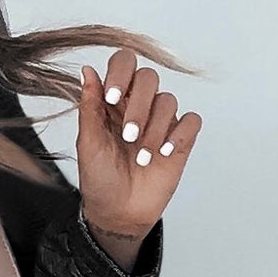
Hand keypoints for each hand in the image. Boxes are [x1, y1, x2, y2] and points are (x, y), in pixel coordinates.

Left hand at [78, 50, 202, 266]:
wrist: (118, 212)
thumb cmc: (99, 177)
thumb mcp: (87, 143)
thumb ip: (89, 106)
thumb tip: (87, 70)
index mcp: (113, 101)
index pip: (123, 64)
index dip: (121, 71)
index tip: (113, 98)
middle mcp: (138, 105)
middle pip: (148, 78)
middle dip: (139, 106)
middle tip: (128, 135)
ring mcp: (160, 121)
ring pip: (168, 100)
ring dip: (154, 128)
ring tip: (142, 155)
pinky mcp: (180, 139)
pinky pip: (191, 121)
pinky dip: (179, 134)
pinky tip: (164, 152)